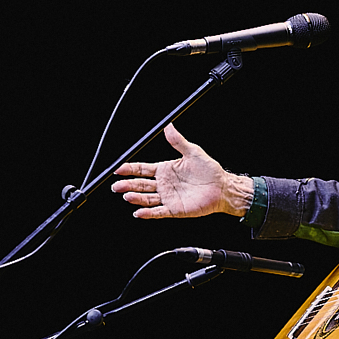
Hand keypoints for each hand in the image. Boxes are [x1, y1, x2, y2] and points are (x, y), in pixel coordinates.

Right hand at [111, 123, 253, 218]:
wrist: (222, 188)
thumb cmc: (209, 171)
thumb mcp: (193, 152)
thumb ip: (178, 141)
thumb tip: (169, 126)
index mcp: (165, 170)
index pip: (142, 169)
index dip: (129, 169)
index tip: (118, 168)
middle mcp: (164, 184)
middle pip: (140, 185)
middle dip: (127, 184)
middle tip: (116, 185)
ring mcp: (168, 197)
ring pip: (147, 198)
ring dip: (136, 198)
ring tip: (126, 196)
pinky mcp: (174, 209)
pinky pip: (159, 211)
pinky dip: (148, 213)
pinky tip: (139, 212)